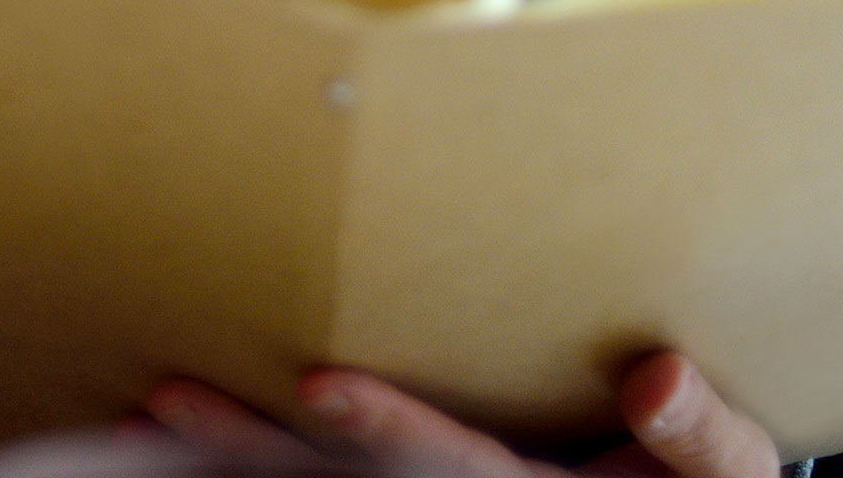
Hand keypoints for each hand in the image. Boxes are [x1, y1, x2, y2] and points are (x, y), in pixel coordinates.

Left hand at [141, 353, 775, 477]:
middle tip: (168, 397)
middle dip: (253, 448)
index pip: (454, 471)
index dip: (390, 430)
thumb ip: (701, 437)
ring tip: (140, 414)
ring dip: (221, 458)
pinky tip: (161, 433)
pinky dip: (233, 463)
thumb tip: (654, 374)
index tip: (320, 385)